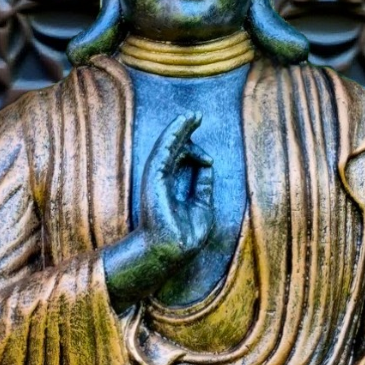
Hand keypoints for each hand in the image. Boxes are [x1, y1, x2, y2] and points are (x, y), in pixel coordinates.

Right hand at [140, 111, 213, 267]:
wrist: (173, 250)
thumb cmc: (186, 235)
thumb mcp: (202, 205)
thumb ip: (203, 185)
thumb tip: (208, 165)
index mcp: (171, 186)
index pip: (180, 160)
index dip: (195, 152)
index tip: (210, 160)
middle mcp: (162, 179)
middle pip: (173, 148)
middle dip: (185, 131)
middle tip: (197, 115)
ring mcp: (157, 177)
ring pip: (168, 145)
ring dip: (180, 128)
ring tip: (192, 115)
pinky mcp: (155, 176)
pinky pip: (164, 149)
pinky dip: (173, 134)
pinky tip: (183, 122)